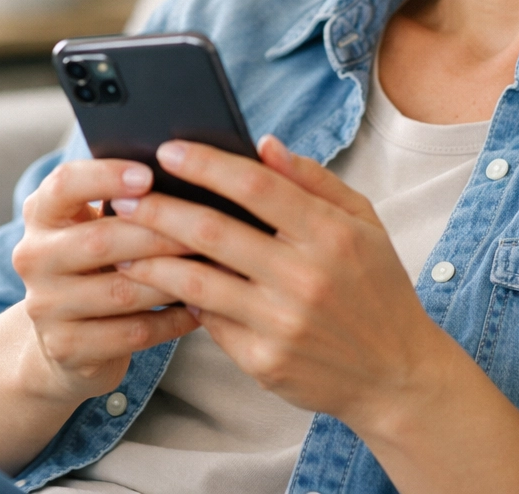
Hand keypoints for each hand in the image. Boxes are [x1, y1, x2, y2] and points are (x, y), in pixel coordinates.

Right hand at [10, 158, 200, 405]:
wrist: (65, 336)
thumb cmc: (102, 259)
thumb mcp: (100, 222)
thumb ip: (130, 197)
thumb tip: (192, 171)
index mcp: (42, 213)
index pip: (64, 184)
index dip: (106, 176)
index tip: (149, 174)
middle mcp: (33, 257)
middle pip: (100, 240)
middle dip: (160, 233)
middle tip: (210, 227)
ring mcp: (45, 307)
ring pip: (121, 291)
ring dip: (174, 279)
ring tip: (218, 267)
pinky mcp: (66, 348)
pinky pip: (131, 333)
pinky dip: (172, 320)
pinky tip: (202, 307)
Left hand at [110, 136, 448, 431]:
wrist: (396, 373)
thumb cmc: (378, 286)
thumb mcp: (364, 221)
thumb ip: (314, 180)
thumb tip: (264, 145)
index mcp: (332, 233)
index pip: (256, 186)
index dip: (207, 165)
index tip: (169, 150)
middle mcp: (305, 277)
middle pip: (214, 232)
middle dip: (160, 208)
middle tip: (124, 195)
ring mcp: (282, 323)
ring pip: (198, 281)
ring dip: (152, 258)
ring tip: (122, 242)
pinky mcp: (264, 361)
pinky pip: (210, 321)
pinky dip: (182, 298)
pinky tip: (160, 282)